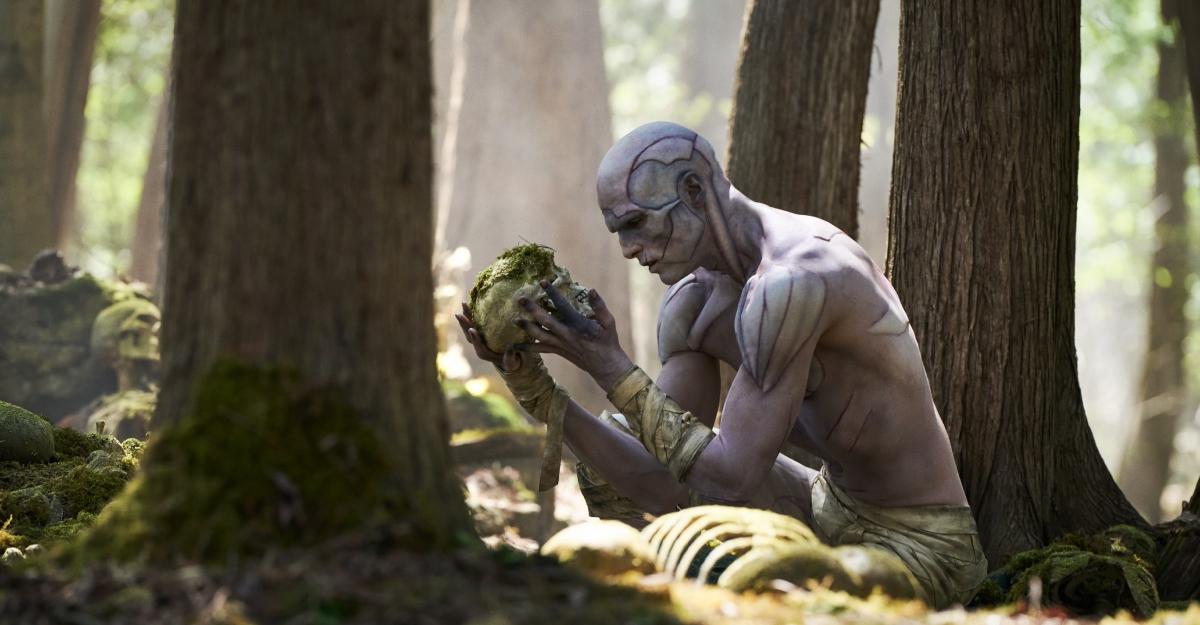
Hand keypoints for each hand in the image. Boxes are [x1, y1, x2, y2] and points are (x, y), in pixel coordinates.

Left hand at [455, 303, 535, 373]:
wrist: (509, 359)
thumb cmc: (512, 361)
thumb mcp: (512, 362)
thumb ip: (510, 358)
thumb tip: (510, 348)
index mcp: (484, 354)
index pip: (478, 346)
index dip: (475, 339)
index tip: (473, 330)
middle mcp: (479, 345)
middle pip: (469, 335)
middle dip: (464, 325)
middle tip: (459, 314)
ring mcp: (478, 337)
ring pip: (469, 326)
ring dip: (466, 316)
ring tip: (464, 303)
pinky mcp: (481, 331)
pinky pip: (474, 321)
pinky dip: (471, 313)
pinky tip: (471, 302)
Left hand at [515, 283, 633, 391]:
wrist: (605, 366)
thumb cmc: (608, 341)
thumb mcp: (609, 322)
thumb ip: (599, 306)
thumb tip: (591, 290)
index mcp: (579, 325)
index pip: (563, 306)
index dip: (552, 293)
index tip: (542, 282)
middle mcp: (567, 335)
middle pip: (546, 321)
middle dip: (532, 309)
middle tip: (520, 299)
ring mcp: (560, 345)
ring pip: (539, 335)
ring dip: (526, 327)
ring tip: (514, 320)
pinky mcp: (558, 351)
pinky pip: (540, 349)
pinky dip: (526, 347)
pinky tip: (514, 345)